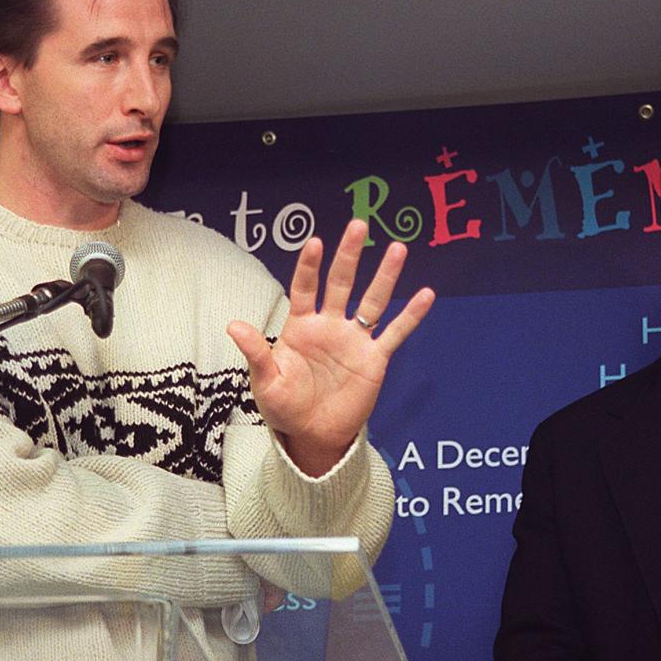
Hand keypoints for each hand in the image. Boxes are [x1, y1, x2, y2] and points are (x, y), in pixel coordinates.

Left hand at [226, 219, 434, 475]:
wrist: (313, 434)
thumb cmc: (285, 406)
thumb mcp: (265, 382)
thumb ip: (256, 353)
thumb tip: (233, 325)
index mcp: (301, 326)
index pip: (305, 288)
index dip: (309, 266)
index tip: (315, 242)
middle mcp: (330, 325)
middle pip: (341, 283)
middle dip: (349, 256)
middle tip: (358, 226)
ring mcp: (354, 340)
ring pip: (372, 301)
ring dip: (385, 276)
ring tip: (397, 248)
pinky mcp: (374, 358)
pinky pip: (395, 333)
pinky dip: (411, 315)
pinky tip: (426, 294)